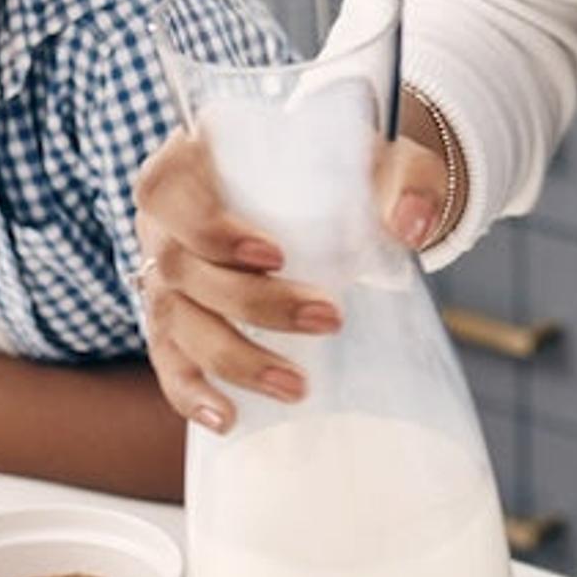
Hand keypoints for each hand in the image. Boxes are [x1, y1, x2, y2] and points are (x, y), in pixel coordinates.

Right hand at [132, 118, 443, 429]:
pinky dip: (191, 393)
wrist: (341, 197)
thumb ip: (406, 181)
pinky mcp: (175, 320)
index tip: (274, 255)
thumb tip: (412, 226)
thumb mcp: (383, 160)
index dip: (208, 228)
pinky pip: (169, 360)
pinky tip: (226, 417)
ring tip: (294, 385)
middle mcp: (164, 219)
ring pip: (175, 320)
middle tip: (328, 320)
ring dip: (233, 358)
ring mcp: (164, 273)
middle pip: (180, 265)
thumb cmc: (348, 171)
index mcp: (193, 159)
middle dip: (252, 303)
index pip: (168, 190)